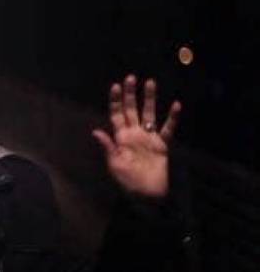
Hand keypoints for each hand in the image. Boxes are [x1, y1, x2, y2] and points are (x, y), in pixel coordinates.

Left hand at [92, 75, 180, 198]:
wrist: (147, 194)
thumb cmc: (128, 181)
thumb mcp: (115, 164)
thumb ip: (108, 146)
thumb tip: (96, 131)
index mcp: (120, 138)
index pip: (116, 115)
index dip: (116, 101)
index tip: (115, 86)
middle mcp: (134, 134)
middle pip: (131, 110)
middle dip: (130, 94)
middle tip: (131, 77)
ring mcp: (148, 138)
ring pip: (149, 113)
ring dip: (149, 99)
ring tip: (150, 82)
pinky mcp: (162, 145)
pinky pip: (168, 128)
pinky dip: (172, 117)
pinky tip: (176, 105)